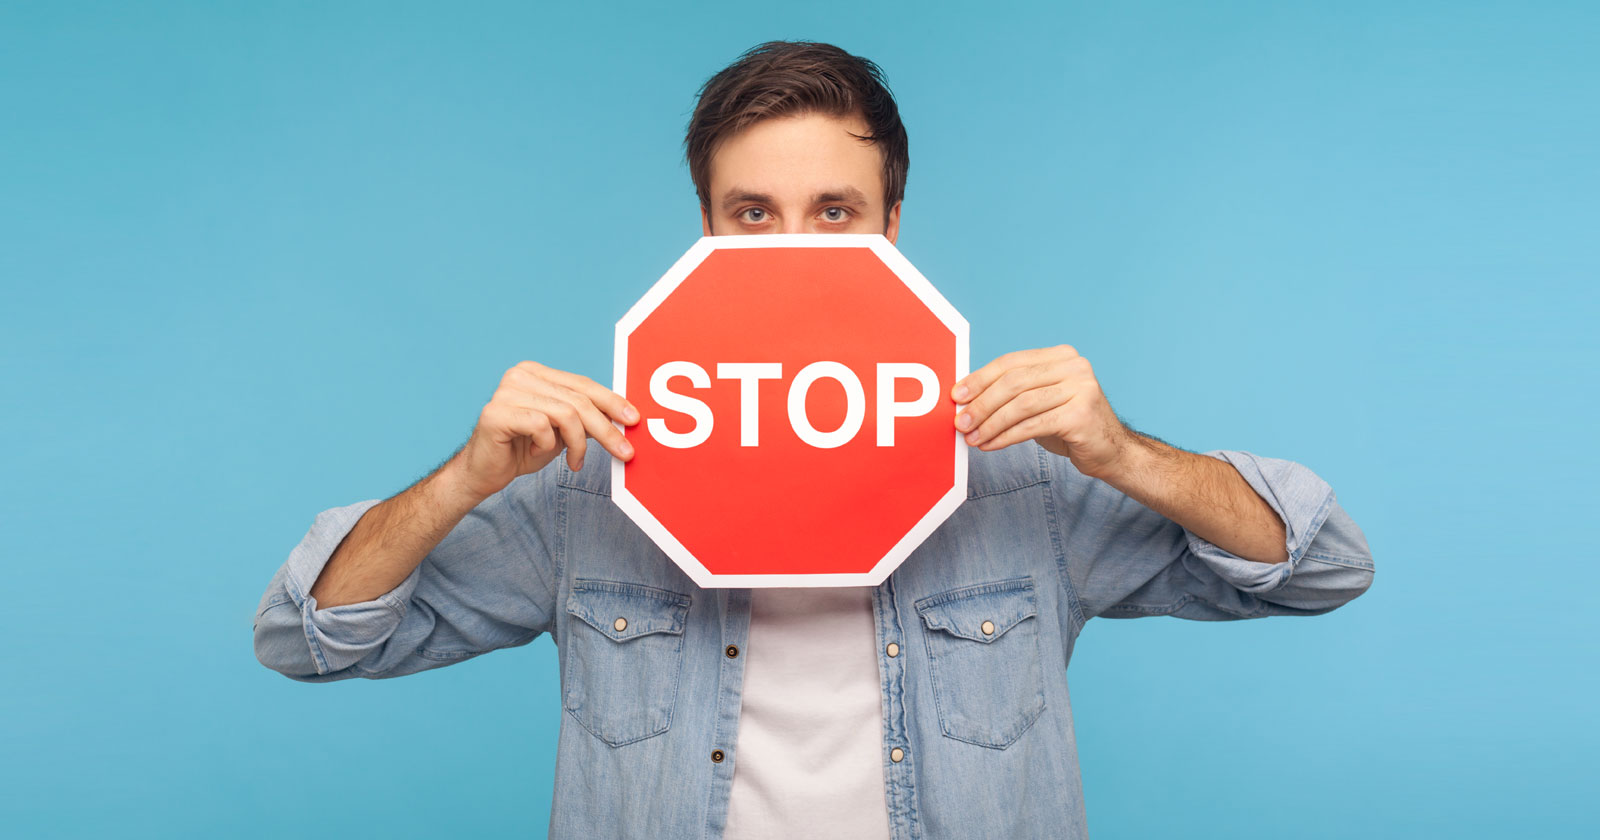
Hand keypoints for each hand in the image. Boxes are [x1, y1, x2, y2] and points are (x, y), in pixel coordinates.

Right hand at [451, 361, 638, 500]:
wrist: (483, 473)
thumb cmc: (522, 450)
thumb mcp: (563, 432)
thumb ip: (586, 419)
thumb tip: (623, 418)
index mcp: (536, 373)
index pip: (583, 384)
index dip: (612, 401)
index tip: (633, 420)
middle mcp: (520, 375)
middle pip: (578, 399)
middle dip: (606, 429)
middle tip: (624, 452)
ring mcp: (506, 391)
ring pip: (566, 414)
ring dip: (577, 445)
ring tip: (574, 462)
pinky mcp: (496, 412)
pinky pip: (542, 427)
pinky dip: (547, 446)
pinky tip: (535, 453)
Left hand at [952, 345, 1134, 479]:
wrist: (1111, 451)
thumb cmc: (1069, 425)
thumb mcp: (1040, 402)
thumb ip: (1012, 394)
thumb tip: (966, 400)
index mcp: (1061, 356)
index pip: (1011, 362)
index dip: (980, 378)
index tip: (957, 396)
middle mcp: (1074, 366)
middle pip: (1014, 382)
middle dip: (982, 404)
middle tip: (960, 423)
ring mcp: (1081, 388)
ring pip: (1021, 405)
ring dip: (990, 424)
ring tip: (973, 438)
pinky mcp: (1081, 415)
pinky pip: (1032, 425)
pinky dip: (1006, 437)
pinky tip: (991, 445)